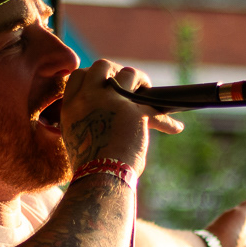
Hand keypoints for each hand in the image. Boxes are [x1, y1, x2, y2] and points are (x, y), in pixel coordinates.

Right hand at [60, 60, 184, 173]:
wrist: (101, 180)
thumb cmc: (92, 170)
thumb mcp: (79, 140)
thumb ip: (89, 121)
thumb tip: (108, 115)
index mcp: (70, 108)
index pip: (79, 76)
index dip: (94, 77)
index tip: (106, 84)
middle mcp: (87, 99)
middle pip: (102, 66)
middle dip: (117, 70)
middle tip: (129, 83)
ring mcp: (109, 101)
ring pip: (128, 74)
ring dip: (141, 81)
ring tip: (149, 93)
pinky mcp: (133, 110)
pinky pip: (153, 105)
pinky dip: (165, 119)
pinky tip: (175, 128)